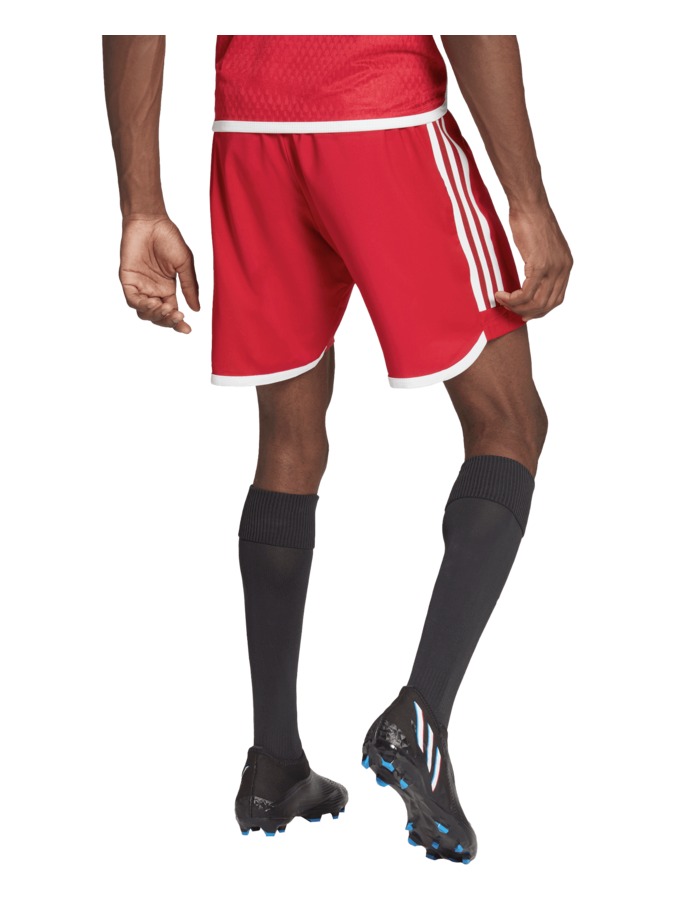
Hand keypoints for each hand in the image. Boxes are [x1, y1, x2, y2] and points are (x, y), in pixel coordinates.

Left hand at [119, 215, 199, 333]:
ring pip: (144, 312)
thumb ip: (189, 286)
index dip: (178, 324)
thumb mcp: (185, 264)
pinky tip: (152, 303)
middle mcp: (153, 290)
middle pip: (158, 317)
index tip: (187, 329)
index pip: (172, 313)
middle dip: (168, 321)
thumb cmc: (169, 238)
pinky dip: (142, 305)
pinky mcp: (127, 280)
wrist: (151, 220)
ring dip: (156, 315)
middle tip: (176, 315)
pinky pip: (132, 300)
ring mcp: (139, 286)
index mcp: (167, 289)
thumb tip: (196, 309)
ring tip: (165, 308)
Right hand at [494, 204, 572, 321]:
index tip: (524, 311)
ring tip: (503, 301)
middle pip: (547, 304)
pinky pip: (526, 293)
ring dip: (517, 307)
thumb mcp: (542, 246)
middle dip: (528, 312)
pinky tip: (501, 294)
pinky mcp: (540, 265)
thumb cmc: (531, 220)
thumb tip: (532, 277)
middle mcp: (563, 268)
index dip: (540, 309)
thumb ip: (543, 263)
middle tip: (511, 310)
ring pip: (536, 302)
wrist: (529, 205)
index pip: (557, 298)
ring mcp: (553, 268)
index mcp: (566, 265)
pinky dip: (512, 299)